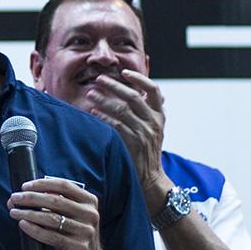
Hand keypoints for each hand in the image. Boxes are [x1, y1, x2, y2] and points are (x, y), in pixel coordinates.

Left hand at [8, 176, 105, 249]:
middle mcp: (90, 214)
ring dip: (29, 214)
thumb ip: (54, 202)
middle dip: (31, 198)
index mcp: (89, 201)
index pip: (64, 186)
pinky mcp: (79, 248)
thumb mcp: (70, 215)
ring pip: (52, 218)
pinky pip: (52, 237)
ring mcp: (86, 232)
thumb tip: (23, 194)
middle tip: (14, 198)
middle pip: (56, 201)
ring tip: (14, 212)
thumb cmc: (72, 234)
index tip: (24, 186)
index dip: (42, 184)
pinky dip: (34, 230)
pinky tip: (22, 225)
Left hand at [81, 69, 166, 195]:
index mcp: (160, 115)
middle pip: (134, 96)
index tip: (124, 72)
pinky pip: (115, 126)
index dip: (140, 78)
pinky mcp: (133, 143)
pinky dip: (103, 117)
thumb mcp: (154, 129)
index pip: (154, 90)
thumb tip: (135, 92)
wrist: (151, 178)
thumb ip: (146, 111)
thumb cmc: (148, 151)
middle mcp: (154, 122)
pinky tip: (93, 113)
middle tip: (98, 79)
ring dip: (103, 100)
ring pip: (122, 110)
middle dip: (114, 86)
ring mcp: (144, 133)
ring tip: (90, 94)